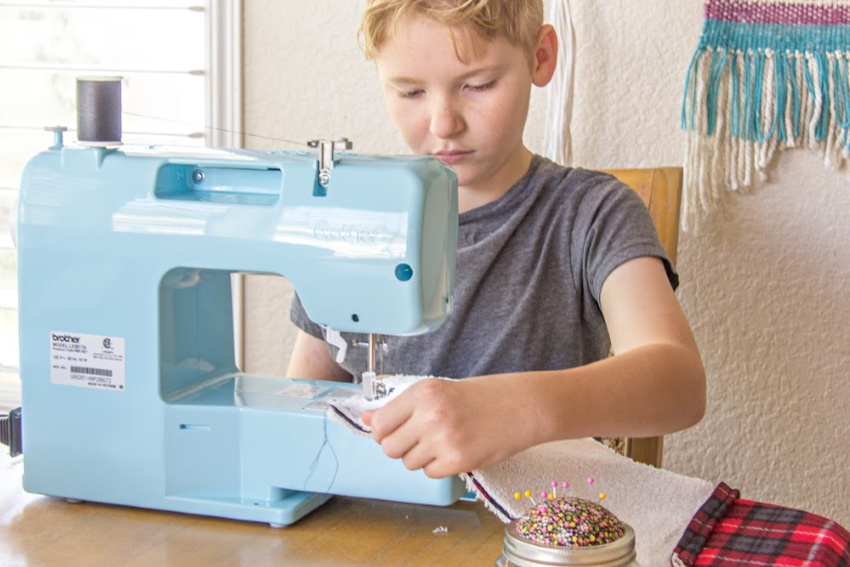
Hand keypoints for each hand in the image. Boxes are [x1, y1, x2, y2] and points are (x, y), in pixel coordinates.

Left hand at [361, 377, 533, 477]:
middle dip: (399, 447)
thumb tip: (365, 419)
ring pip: (408, 462)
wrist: (519, 406)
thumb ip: (400, 407)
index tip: (391, 431)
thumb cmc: (478, 397)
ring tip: (442, 441)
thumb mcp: (437, 392)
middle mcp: (430, 415)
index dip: (382, 432)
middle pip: (389, 447)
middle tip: (419, 438)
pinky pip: (430, 473)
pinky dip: (438, 467)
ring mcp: (444, 439)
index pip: (380, 423)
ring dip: (420, 457)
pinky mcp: (458, 461)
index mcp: (422, 393)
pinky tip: (454, 450)